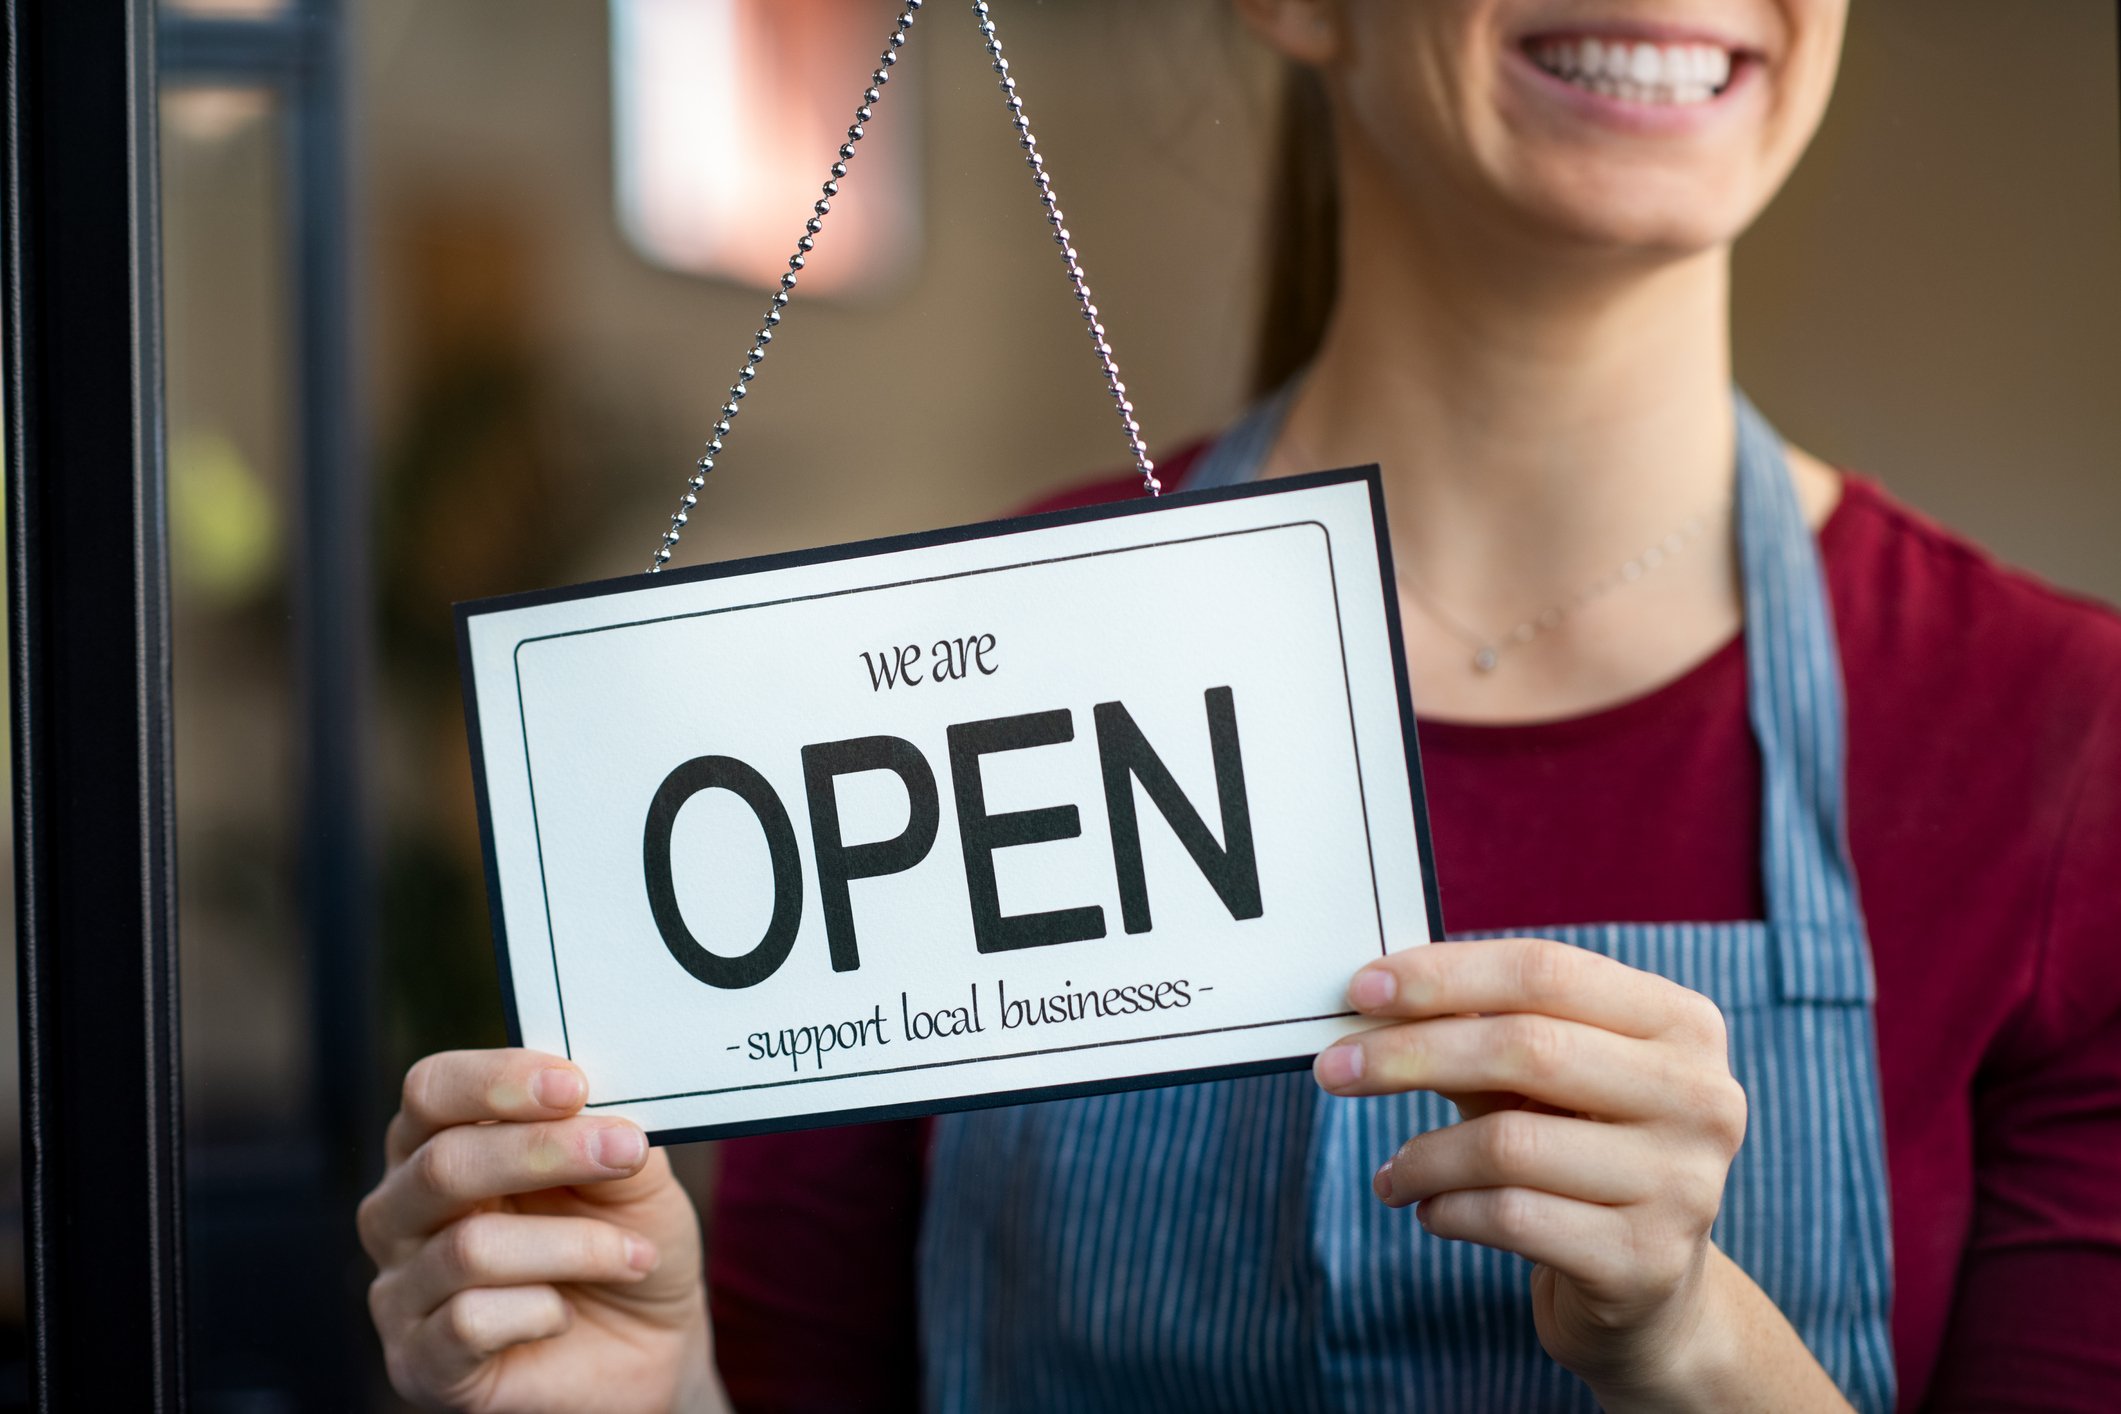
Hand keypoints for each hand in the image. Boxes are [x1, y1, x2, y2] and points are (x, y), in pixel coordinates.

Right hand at [359, 1049, 722, 1413]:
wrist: (648, 1345)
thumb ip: (608, 1129)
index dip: (497, 1082)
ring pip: (469, 1248)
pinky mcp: (419, 1363)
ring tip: (633, 1255)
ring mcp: (401, 1291)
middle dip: (544, 1152)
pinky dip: (541, 1312)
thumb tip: (597, 1099)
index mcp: (438, 1143)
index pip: (431, 1091)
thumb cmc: (625, 1239)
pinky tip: (565, 1314)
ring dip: (574, 1245)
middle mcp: (401, 1211)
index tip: (573, 1085)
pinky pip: (469, 1323)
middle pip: (443, 1164)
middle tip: (626, 1153)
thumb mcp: (633, 1176)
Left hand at [1312, 938, 1837, 1409]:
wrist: (1647, 1291)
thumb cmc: (1578, 1152)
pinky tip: (1429, 1210)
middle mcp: (1701, 1096)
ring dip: (1422, 1155)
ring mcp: (1684, 1183)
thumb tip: (1371, 993)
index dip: (1445, 975)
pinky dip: (1446, 1209)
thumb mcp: (1544, 1080)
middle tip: (1333, 1070)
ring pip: (1509, 1143)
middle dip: (1410, 1054)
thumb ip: (1481, 1026)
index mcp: (1681, 1024)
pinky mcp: (1645, 1261)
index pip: (1546, 972)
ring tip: (1393, 1172)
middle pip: (1526, 1047)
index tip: (1361, 990)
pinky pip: (1511, 1217)